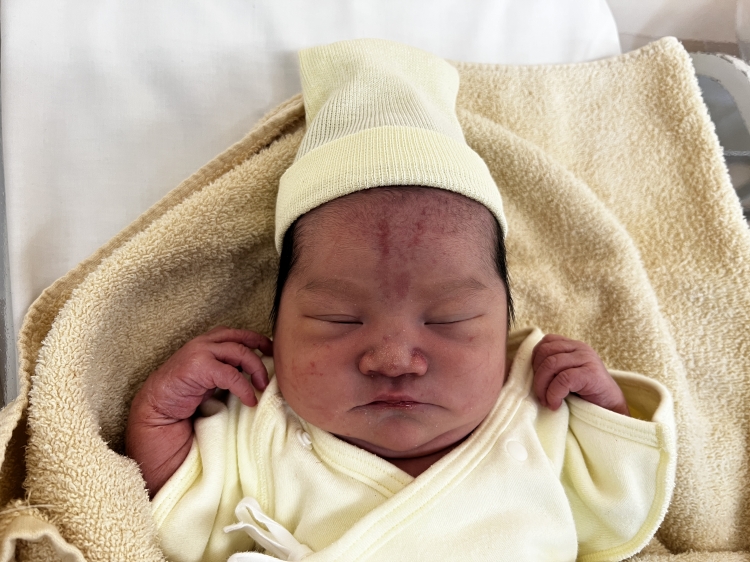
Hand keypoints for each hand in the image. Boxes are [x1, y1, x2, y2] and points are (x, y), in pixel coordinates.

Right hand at [125, 326, 272, 494]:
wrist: (157, 409)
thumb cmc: (185, 396)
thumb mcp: (210, 378)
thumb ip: (227, 369)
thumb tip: (256, 372)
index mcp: (206, 343)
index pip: (236, 333)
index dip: (256, 339)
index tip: (272, 351)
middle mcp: (203, 343)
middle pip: (241, 338)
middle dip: (260, 351)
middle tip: (272, 369)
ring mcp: (199, 352)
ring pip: (239, 352)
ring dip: (256, 369)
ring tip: (262, 387)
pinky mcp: (197, 367)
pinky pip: (231, 374)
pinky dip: (244, 387)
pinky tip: (250, 399)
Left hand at [532, 334, 628, 416]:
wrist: (612, 410)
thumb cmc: (585, 395)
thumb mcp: (565, 376)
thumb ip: (551, 368)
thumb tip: (525, 373)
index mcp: (572, 346)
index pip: (545, 343)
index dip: (535, 361)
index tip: (537, 380)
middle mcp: (580, 348)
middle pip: (545, 352)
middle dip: (536, 376)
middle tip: (540, 396)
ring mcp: (587, 359)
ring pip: (551, 364)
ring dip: (543, 387)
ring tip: (547, 401)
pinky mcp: (591, 373)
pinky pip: (563, 379)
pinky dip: (554, 394)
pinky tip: (555, 404)